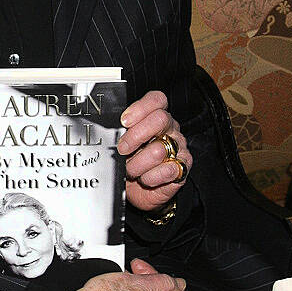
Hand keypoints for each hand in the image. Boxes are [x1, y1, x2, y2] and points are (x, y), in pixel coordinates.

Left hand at [117, 90, 192, 212]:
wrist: (137, 189)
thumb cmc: (128, 162)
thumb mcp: (120, 143)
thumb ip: (119, 132)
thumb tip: (108, 130)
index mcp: (155, 117)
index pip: (157, 100)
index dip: (140, 108)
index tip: (124, 121)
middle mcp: (170, 129)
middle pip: (160, 119)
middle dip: (135, 136)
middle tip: (122, 149)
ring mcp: (179, 148)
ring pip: (159, 150)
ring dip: (138, 164)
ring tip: (132, 170)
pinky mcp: (182, 168)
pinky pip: (168, 170)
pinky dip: (151, 177)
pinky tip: (145, 178)